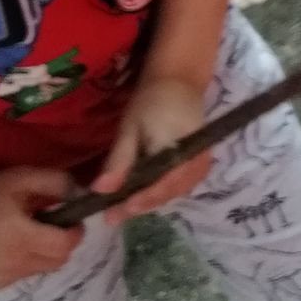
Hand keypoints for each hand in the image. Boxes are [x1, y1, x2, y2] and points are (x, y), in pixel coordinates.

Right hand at [0, 165, 80, 292]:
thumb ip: (55, 182)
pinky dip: (26, 262)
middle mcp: (11, 262)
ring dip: (43, 254)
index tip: (72, 222)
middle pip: (57, 261)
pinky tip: (11, 247)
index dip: (74, 234)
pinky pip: (24, 275)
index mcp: (19, 236)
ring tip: (27, 235)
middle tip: (51, 227)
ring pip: (42, 269)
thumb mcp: (21, 177)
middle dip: (61, 244)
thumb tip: (81, 195)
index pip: (63, 247)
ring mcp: (1, 277)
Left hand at [92, 76, 209, 224]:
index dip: (138, 202)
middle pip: (166, 194)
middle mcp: (196, 162)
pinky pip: (179, 188)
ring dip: (148, 202)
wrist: (178, 83)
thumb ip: (118, 162)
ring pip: (172, 194)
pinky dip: (158, 194)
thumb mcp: (129, 129)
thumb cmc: (151, 101)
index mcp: (180, 149)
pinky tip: (140, 195)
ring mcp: (201, 166)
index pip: (160, 186)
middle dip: (138, 206)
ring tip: (121, 208)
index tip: (113, 213)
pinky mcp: (199, 166)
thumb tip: (100, 191)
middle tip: (111, 216)